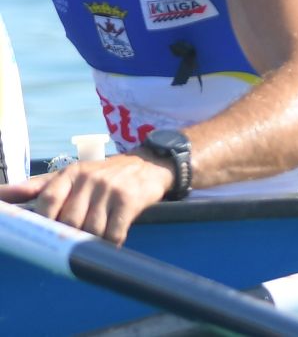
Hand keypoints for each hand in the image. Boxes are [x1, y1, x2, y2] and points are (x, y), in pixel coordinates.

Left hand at [0, 153, 172, 244]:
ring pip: (91, 230)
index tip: (48, 235)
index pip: (48, 200)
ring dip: (92, 242)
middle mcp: (89, 178)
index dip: (45, 222)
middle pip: (69, 221)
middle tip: (75, 243)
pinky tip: (112, 241)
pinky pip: (114, 232)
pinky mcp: (129, 200)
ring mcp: (109, 189)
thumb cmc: (103, 175)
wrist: (150, 165)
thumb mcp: (71, 175)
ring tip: (94, 242)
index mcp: (70, 173)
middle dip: (71, 236)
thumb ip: (36, 187)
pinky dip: (111, 243)